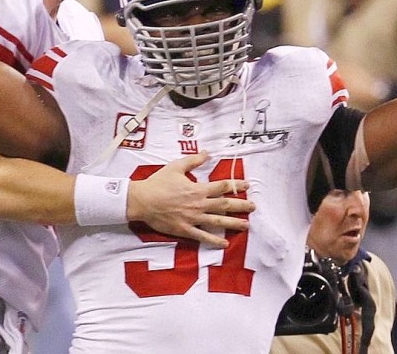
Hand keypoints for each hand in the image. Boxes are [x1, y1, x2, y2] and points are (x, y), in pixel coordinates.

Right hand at [127, 153, 254, 248]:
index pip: (222, 186)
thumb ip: (193, 160)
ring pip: (218, 221)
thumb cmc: (158, 183)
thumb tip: (207, 153)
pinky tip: (225, 243)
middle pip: (225, 205)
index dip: (236, 185)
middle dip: (241, 205)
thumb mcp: (176, 167)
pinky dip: (214, 240)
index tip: (246, 185)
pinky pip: (203, 236)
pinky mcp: (185, 229)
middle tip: (253, 207)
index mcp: (198, 189)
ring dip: (234, 223)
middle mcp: (199, 204)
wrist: (143, 201)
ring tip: (246, 225)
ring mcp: (193, 218)